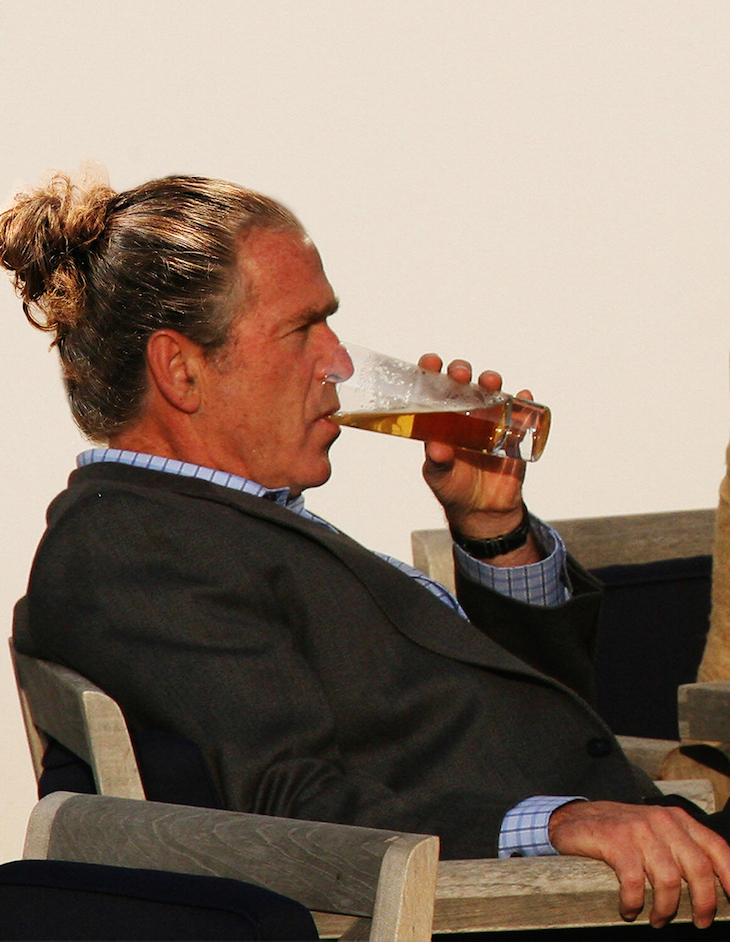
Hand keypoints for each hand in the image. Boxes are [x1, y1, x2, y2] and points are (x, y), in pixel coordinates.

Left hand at [418, 354, 538, 563]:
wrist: (483, 510)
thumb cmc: (454, 487)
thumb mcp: (440, 476)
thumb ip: (437, 462)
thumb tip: (437, 448)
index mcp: (441, 419)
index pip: (434, 387)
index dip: (432, 370)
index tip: (430, 362)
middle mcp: (464, 414)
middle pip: (463, 382)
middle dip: (461, 371)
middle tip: (461, 374)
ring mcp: (490, 420)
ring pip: (492, 392)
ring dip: (492, 381)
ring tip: (492, 383)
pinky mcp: (512, 433)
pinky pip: (521, 412)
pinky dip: (524, 401)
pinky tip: (524, 395)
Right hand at [549, 800, 729, 928]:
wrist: (573, 819)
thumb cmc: (619, 834)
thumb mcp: (655, 834)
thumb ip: (681, 851)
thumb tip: (712, 888)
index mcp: (678, 820)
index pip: (716, 848)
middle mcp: (662, 821)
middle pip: (698, 867)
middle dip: (704, 903)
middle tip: (698, 922)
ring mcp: (639, 829)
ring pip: (669, 879)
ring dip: (666, 909)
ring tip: (657, 919)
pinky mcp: (616, 840)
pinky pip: (635, 883)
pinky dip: (634, 904)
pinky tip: (629, 909)